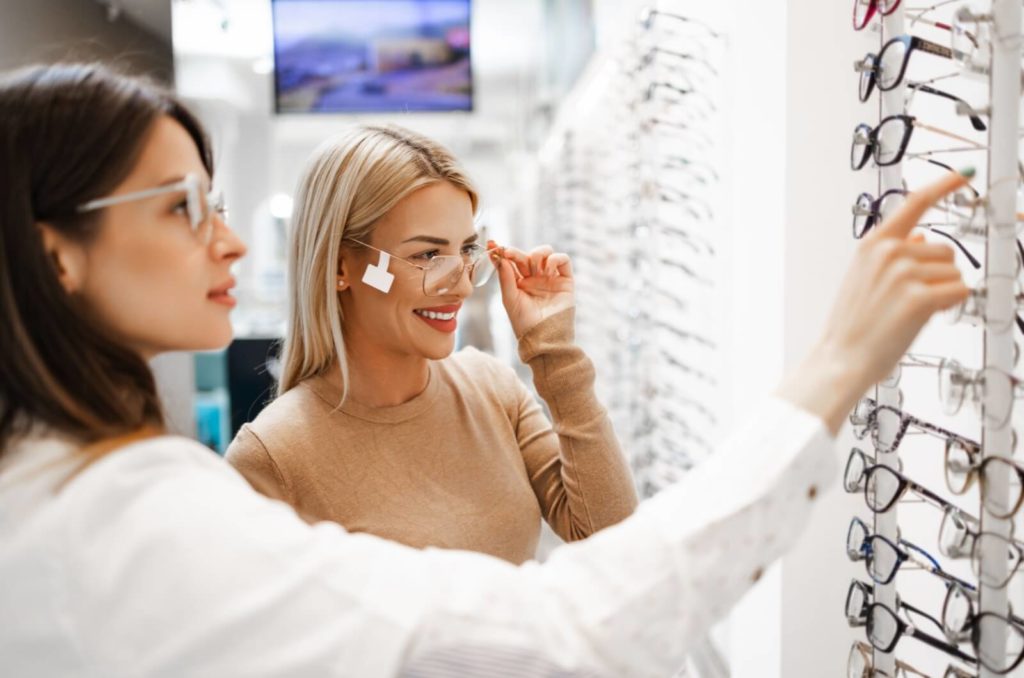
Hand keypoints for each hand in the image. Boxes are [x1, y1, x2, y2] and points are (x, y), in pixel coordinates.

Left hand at [489, 241, 574, 337]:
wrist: (544, 338)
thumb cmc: (524, 323)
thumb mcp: (509, 299)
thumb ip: (506, 278)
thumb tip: (501, 257)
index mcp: (519, 283)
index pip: (510, 262)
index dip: (501, 252)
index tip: (492, 244)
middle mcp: (534, 278)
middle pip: (526, 256)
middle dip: (516, 252)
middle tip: (508, 253)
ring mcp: (550, 278)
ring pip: (546, 253)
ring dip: (538, 254)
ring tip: (533, 267)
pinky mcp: (565, 280)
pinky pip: (563, 260)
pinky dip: (555, 258)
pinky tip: (547, 269)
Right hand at [778, 170, 972, 433]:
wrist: (842, 358)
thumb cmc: (853, 325)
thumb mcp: (864, 278)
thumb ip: (893, 254)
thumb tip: (923, 239)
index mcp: (872, 244)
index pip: (913, 204)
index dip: (943, 185)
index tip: (964, 174)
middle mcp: (889, 252)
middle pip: (945, 251)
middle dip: (937, 275)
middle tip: (907, 301)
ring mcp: (904, 273)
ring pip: (954, 273)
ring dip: (942, 293)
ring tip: (909, 311)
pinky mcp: (921, 297)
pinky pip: (959, 292)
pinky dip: (950, 306)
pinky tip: (923, 317)